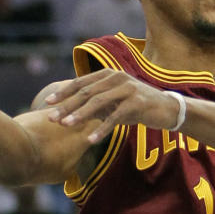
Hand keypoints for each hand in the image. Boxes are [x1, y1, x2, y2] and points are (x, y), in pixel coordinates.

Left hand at [44, 69, 182, 142]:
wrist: (167, 108)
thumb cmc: (136, 105)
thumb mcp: (114, 100)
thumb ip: (95, 101)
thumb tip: (68, 109)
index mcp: (108, 74)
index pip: (81, 82)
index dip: (63, 92)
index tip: (47, 103)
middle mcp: (116, 77)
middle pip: (86, 92)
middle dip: (67, 105)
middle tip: (52, 118)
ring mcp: (128, 89)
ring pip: (98, 102)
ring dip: (80, 115)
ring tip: (66, 126)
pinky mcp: (137, 103)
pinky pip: (115, 117)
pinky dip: (102, 128)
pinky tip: (91, 139)